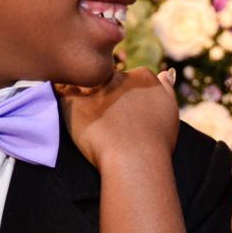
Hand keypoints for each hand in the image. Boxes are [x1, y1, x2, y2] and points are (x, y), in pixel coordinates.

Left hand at [59, 67, 178, 168]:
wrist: (134, 159)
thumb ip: (165, 89)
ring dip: (83, 95)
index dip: (125, 96)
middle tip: (104, 118)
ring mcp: (96, 87)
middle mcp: (119, 76)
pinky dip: (62, 99)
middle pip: (107, 80)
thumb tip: (164, 73)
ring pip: (84, 83)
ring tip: (86, 117)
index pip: (130, 78)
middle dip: (104, 94)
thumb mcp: (170, 112)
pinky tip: (68, 114)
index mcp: (143, 76)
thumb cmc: (156, 142)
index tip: (123, 114)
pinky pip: (61, 91)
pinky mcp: (74, 99)